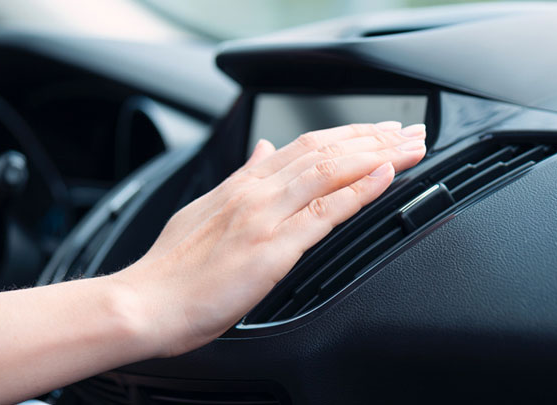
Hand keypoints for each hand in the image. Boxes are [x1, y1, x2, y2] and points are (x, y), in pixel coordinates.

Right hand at [114, 122, 426, 356]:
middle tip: (409, 131)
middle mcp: (256, 192)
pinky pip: (324, 213)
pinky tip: (383, 178)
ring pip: (330, 171)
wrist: (146, 302)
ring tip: (410, 147)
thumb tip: (262, 151)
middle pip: (325, 150)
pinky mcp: (271, 249)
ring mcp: (265, 217)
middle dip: (373, 138)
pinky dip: (358, 191)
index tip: (378, 130)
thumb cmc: (172, 267)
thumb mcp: (205, 208)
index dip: (348, 134)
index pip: (305, 145)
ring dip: (376, 156)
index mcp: (243, 184)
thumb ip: (240, 178)